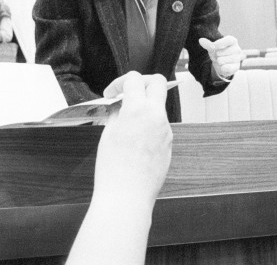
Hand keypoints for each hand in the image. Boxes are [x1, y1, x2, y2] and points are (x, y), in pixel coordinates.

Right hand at [95, 72, 172, 205]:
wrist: (127, 196)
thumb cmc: (114, 170)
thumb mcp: (108, 134)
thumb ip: (117, 113)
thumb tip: (121, 106)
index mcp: (138, 110)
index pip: (134, 79)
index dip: (119, 83)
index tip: (112, 93)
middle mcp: (156, 116)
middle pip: (157, 82)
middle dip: (142, 83)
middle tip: (129, 93)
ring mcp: (166, 130)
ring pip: (159, 106)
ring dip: (145, 107)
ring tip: (127, 123)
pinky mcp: (168, 144)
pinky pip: (160, 126)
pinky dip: (149, 125)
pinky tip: (135, 140)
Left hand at [199, 36, 242, 78]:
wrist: (223, 64)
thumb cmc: (219, 52)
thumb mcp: (213, 47)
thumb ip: (208, 44)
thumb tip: (200, 40)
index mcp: (233, 41)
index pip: (228, 40)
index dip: (219, 43)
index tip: (212, 47)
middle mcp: (237, 49)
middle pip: (222, 51)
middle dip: (216, 54)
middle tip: (217, 55)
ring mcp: (237, 58)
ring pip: (222, 60)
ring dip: (218, 61)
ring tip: (220, 60)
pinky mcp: (236, 67)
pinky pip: (226, 67)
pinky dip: (222, 67)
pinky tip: (223, 66)